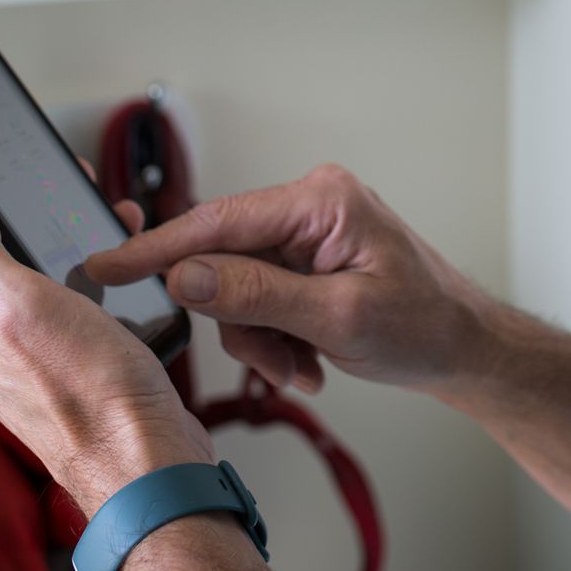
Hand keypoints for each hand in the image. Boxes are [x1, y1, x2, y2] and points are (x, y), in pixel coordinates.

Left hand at [0, 191, 212, 512]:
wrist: (145, 458)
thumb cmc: (89, 392)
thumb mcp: (18, 304)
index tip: (33, 189)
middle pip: (10, 265)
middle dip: (47, 230)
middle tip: (86, 212)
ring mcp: (33, 366)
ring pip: (48, 289)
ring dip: (80, 259)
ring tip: (116, 245)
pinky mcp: (74, 375)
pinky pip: (79, 318)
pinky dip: (102, 294)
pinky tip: (124, 292)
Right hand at [81, 164, 491, 395]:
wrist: (465, 349)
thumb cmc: (425, 327)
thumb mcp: (339, 318)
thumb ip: (258, 295)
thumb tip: (186, 276)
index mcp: (320, 200)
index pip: (218, 220)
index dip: (157, 247)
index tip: (105, 265)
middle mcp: (308, 206)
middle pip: (224, 261)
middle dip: (244, 323)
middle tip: (278, 365)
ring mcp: (305, 234)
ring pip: (235, 289)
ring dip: (262, 340)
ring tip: (302, 369)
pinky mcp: (304, 261)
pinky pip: (257, 299)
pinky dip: (275, 339)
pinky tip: (308, 362)